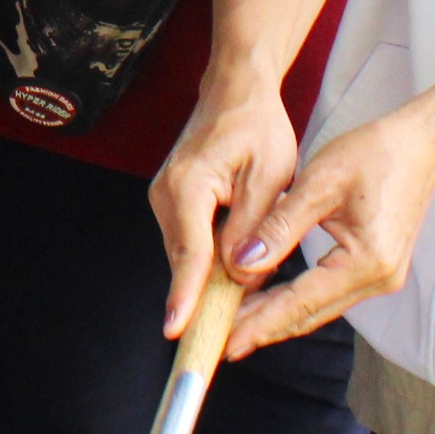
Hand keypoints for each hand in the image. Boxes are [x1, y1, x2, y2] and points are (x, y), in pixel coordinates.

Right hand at [148, 69, 300, 346]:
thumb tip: (241, 277)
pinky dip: (209, 263)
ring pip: (188, 256)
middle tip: (223, 341)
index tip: (178, 331)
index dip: (186, 295)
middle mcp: (166, 196)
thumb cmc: (257, 127)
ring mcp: (165, 200)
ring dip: (210, 282)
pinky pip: (191, 243)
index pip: (190, 252)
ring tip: (236, 315)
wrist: (235, 91)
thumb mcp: (269, 178)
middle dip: (203, 299)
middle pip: (185, 261)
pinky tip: (233, 277)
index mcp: (189, 187)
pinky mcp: (174, 203)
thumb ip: (254, 228)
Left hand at [209, 107, 434, 360]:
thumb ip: (279, 227)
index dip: (261, 324)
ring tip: (236, 326)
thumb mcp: (318, 183)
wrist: (421, 143)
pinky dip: (298, 300)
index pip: (301, 302)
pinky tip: (270, 301)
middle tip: (221, 343)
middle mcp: (379, 280)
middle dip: (265, 329)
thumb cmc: (374, 153)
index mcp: (366, 261)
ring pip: (319, 308)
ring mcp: (382, 278)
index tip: (227, 343)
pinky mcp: (378, 269)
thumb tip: (242, 263)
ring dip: (279, 317)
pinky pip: (330, 294)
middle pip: (310, 314)